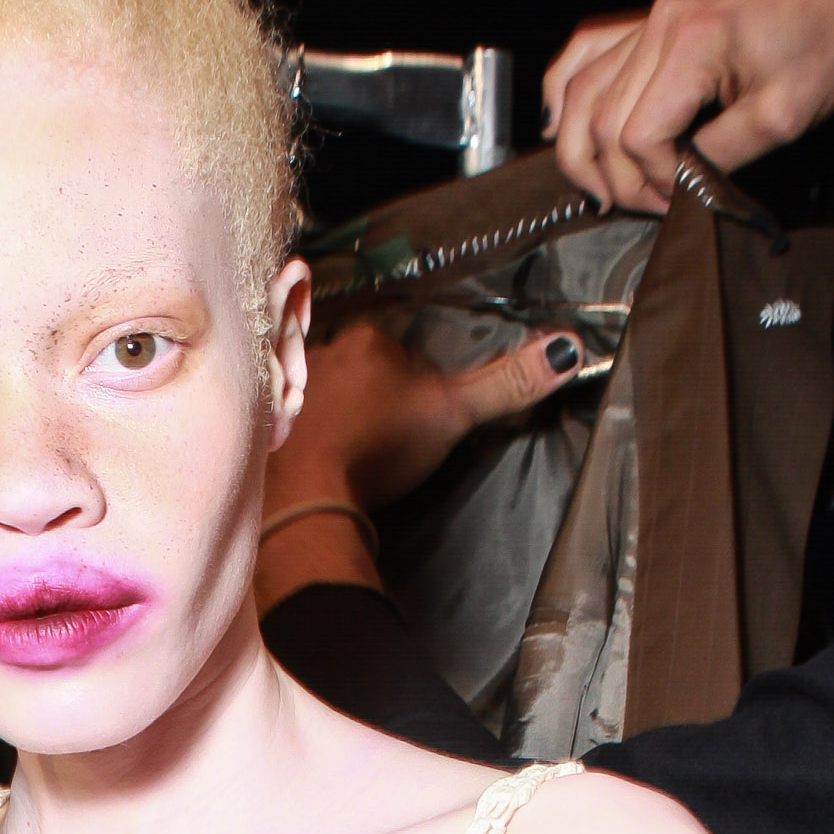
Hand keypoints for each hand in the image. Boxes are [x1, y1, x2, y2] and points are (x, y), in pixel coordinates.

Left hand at [256, 314, 583, 604]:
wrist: (310, 494)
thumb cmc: (381, 448)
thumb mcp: (454, 413)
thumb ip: (507, 382)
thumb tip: (568, 348)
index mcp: (369, 339)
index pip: (402, 352)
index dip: (414, 387)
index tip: (414, 420)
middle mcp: (322, 349)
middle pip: (360, 369)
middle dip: (374, 397)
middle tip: (383, 439)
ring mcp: (287, 385)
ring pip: (324, 392)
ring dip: (338, 415)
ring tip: (351, 452)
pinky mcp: (265, 422)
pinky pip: (291, 420)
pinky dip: (306, 436)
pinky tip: (318, 459)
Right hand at [543, 0, 833, 213]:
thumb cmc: (826, 43)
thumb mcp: (780, 119)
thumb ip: (718, 159)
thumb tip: (676, 190)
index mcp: (694, 42)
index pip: (638, 134)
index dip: (653, 179)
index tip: (681, 196)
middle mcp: (663, 20)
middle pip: (601, 117)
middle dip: (615, 175)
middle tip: (642, 204)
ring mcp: (655, 12)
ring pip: (580, 86)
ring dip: (578, 144)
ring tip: (594, 183)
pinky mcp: (658, 13)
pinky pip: (590, 48)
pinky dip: (567, 87)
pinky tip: (561, 120)